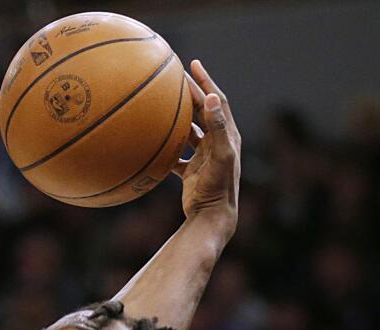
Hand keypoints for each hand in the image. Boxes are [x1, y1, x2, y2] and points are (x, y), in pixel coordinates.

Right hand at [173, 60, 240, 228]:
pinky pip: (177, 154)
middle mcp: (217, 143)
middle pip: (203, 111)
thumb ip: (216, 127)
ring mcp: (204, 157)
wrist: (211, 217)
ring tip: (163, 103)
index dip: (207, 81)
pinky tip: (152, 141)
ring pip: (190, 131)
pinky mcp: (192, 172)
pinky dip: (166, 147)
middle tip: (174, 77)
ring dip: (178, 117)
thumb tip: (212, 96)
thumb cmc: (218, 187)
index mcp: (227, 135)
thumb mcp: (220, 155)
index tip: (194, 64)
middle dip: (191, 93)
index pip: (217, 101)